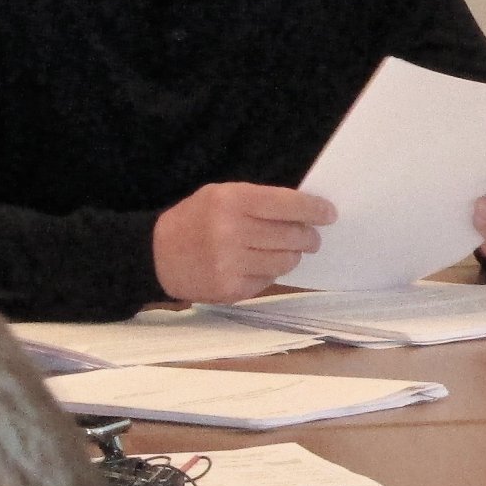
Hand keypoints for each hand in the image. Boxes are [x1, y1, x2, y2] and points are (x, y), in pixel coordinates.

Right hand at [151, 183, 333, 303]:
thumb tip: (305, 212)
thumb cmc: (195, 220)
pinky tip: (256, 264)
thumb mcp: (220, 196)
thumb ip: (259, 201)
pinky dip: (270, 272)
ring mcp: (231, 264)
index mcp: (231, 201)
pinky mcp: (231, 289)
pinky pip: (269, 280)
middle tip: (311, 237)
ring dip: (292, 256)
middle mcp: (232, 232)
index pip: (287, 204)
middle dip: (309, 237)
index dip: (314, 210)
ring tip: (282, 250)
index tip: (329, 214)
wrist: (156, 255)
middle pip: (293, 236)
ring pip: (286, 262)